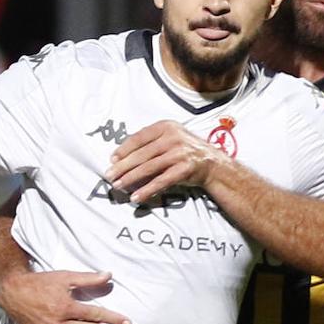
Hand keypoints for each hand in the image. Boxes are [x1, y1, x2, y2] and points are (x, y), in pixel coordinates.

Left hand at [105, 120, 225, 202]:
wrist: (213, 164)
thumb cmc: (186, 151)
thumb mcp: (171, 138)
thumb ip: (150, 143)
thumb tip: (121, 157)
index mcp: (166, 126)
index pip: (139, 137)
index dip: (124, 149)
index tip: (112, 159)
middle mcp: (173, 137)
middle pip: (142, 153)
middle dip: (123, 166)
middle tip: (109, 175)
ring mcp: (180, 153)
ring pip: (149, 167)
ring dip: (131, 178)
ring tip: (118, 185)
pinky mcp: (185, 169)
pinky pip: (161, 181)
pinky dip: (147, 190)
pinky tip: (136, 196)